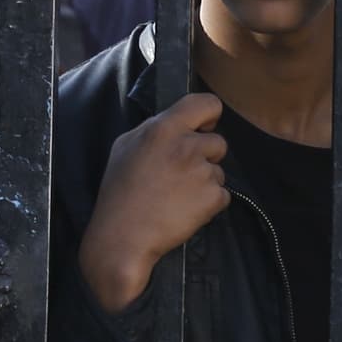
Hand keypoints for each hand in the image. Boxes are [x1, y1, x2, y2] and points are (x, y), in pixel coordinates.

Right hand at [83, 94, 229, 313]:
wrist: (123, 238)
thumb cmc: (120, 193)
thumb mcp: (125, 148)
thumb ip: (154, 130)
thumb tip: (177, 124)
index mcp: (164, 129)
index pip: (206, 103)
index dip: (209, 115)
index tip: (203, 128)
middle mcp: (187, 146)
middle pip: (218, 142)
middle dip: (205, 156)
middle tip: (181, 174)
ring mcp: (203, 172)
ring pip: (218, 171)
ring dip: (205, 182)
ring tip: (177, 196)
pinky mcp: (213, 198)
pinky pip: (222, 195)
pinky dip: (209, 204)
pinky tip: (185, 210)